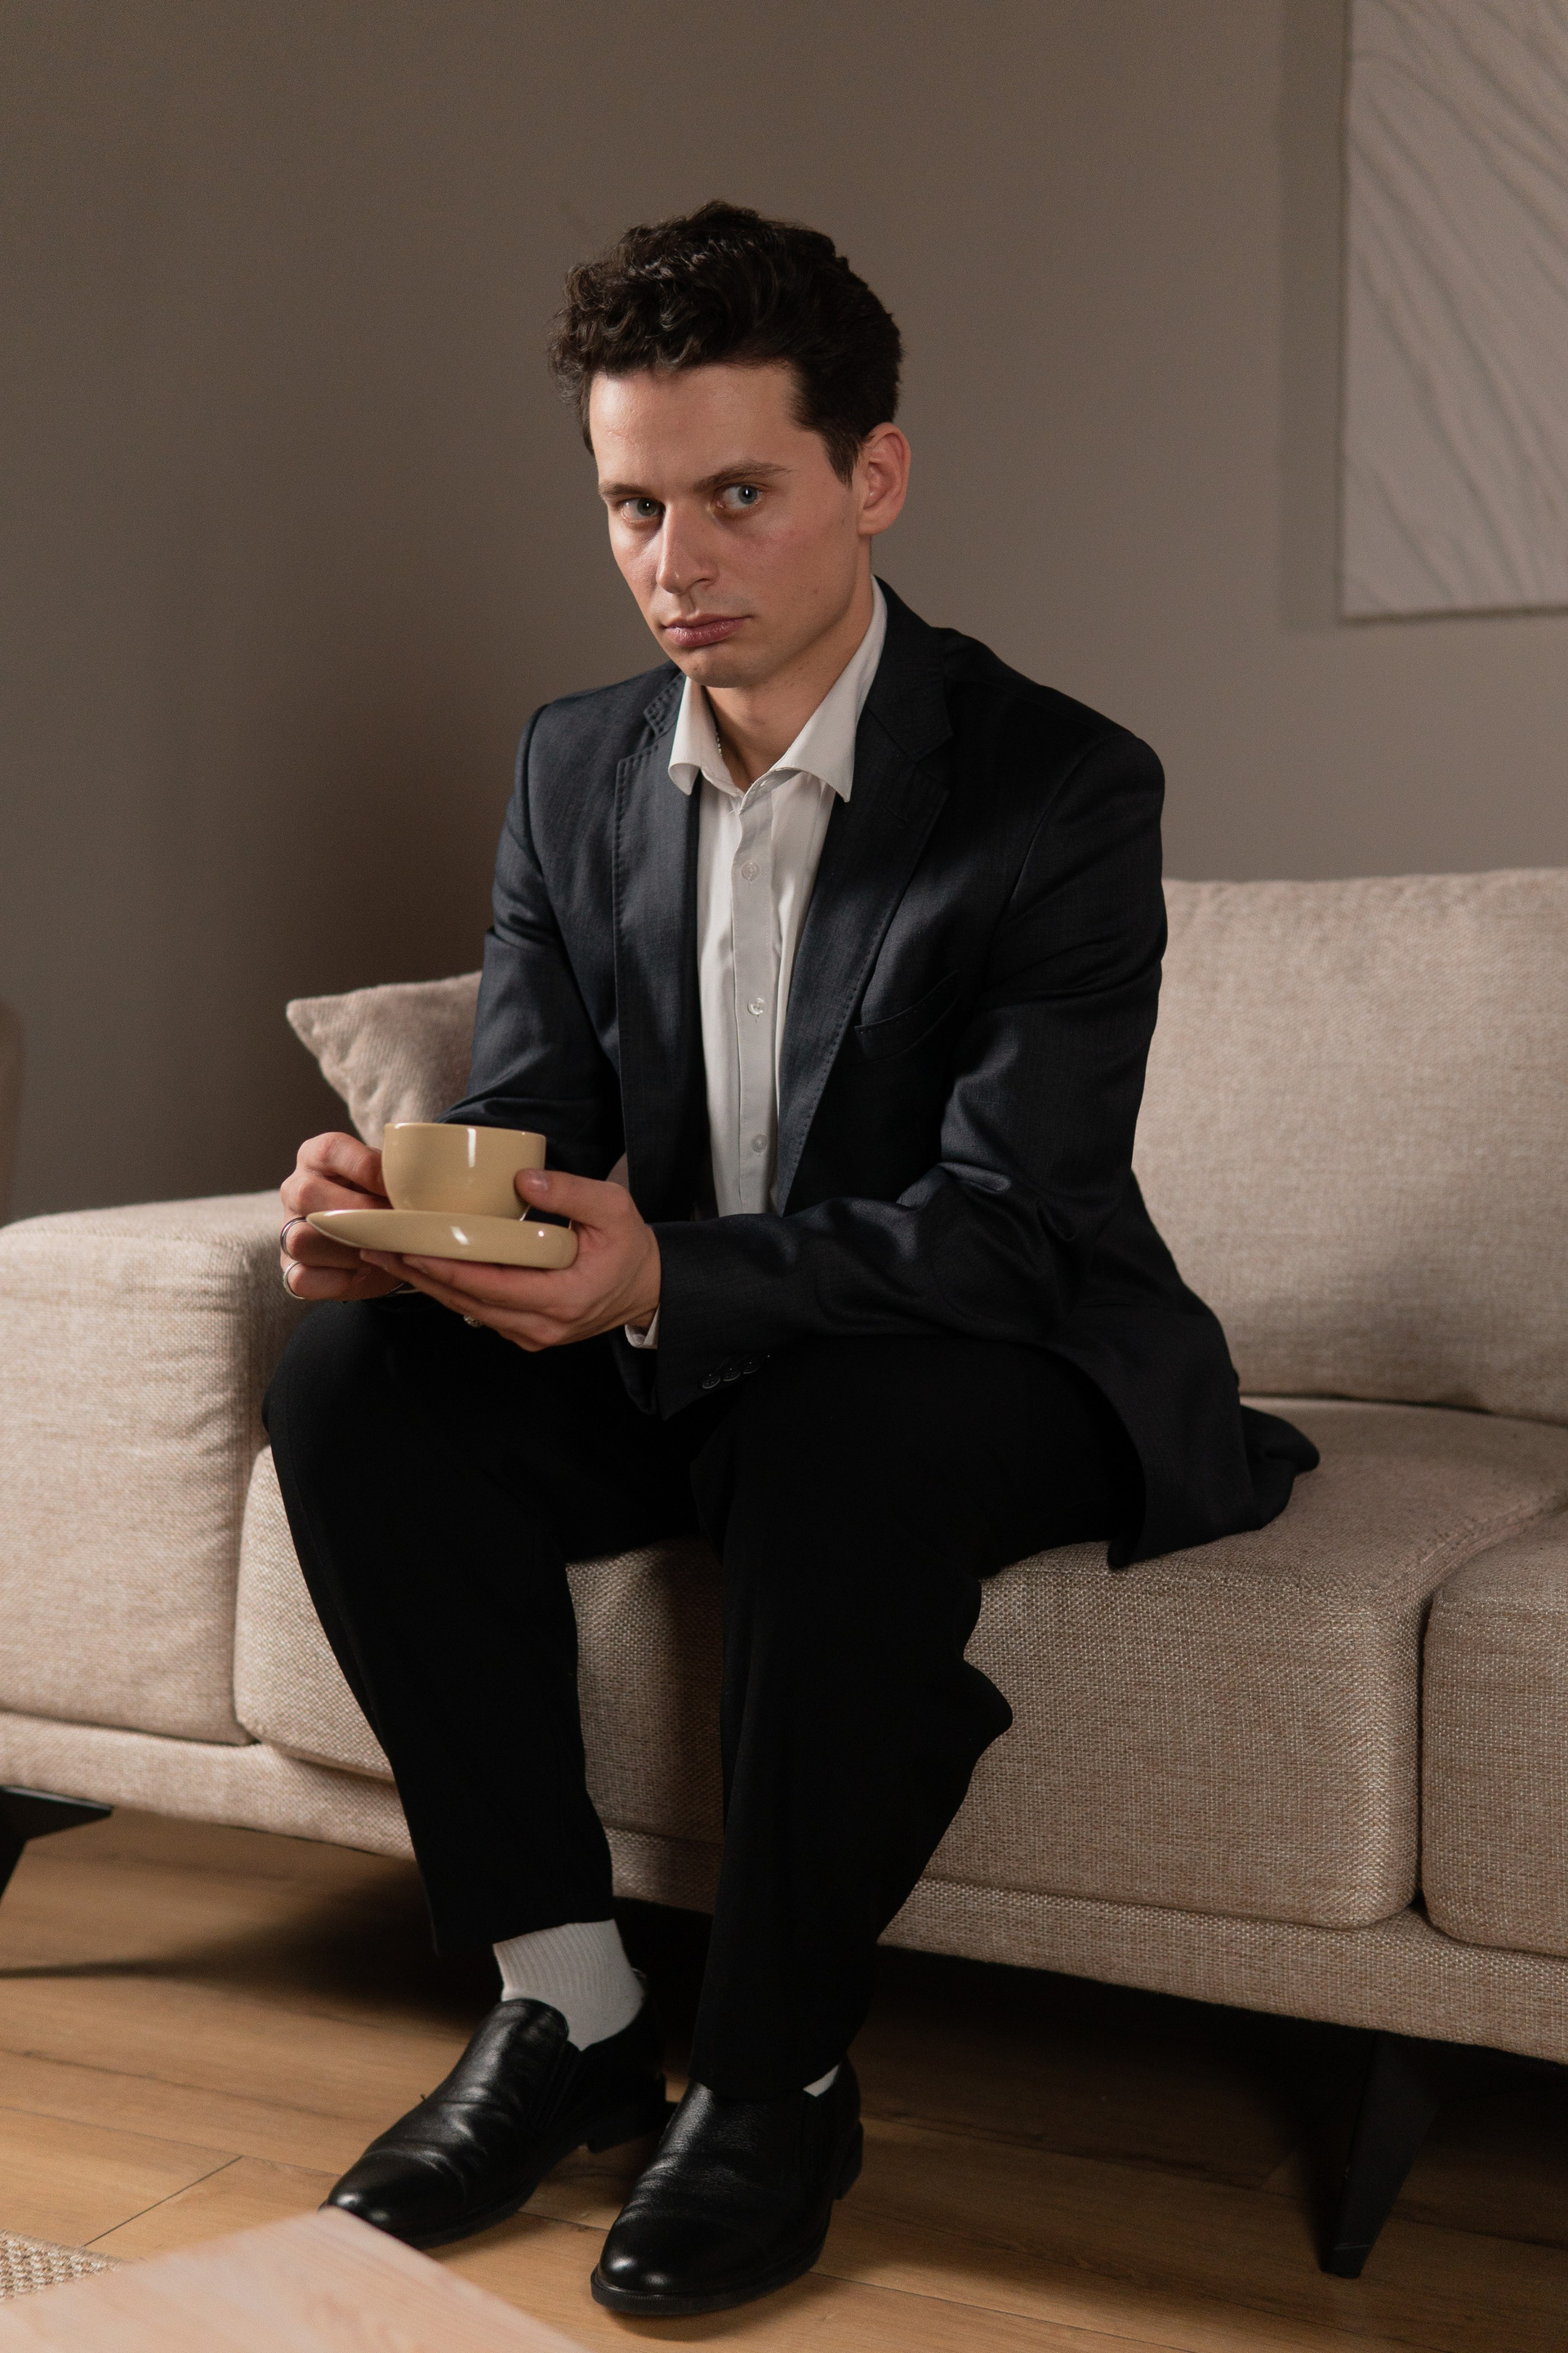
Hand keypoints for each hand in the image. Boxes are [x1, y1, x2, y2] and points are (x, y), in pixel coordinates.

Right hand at [279, 1132, 401, 1301]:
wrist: (376, 1243)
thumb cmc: (381, 1201)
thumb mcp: (389, 1182)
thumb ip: (397, 1179)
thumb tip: (418, 1191)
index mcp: (318, 1156)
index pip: (330, 1150)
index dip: (365, 1167)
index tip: (395, 1187)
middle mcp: (296, 1189)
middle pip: (307, 1194)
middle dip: (358, 1213)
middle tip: (393, 1225)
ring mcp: (287, 1229)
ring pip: (300, 1239)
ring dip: (348, 1250)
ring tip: (381, 1251)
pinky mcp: (290, 1267)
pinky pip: (301, 1278)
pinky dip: (337, 1280)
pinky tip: (363, 1273)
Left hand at [359, 1167, 660, 1350]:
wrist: (647, 1289)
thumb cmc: (630, 1248)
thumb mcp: (614, 1208)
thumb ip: (570, 1191)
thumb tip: (521, 1178)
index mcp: (563, 1298)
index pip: (491, 1284)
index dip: (447, 1266)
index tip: (411, 1246)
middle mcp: (542, 1325)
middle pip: (467, 1301)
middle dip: (420, 1275)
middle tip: (378, 1248)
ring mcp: (532, 1335)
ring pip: (468, 1310)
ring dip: (427, 1283)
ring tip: (388, 1257)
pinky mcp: (525, 1332)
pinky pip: (479, 1312)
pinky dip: (450, 1290)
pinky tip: (423, 1268)